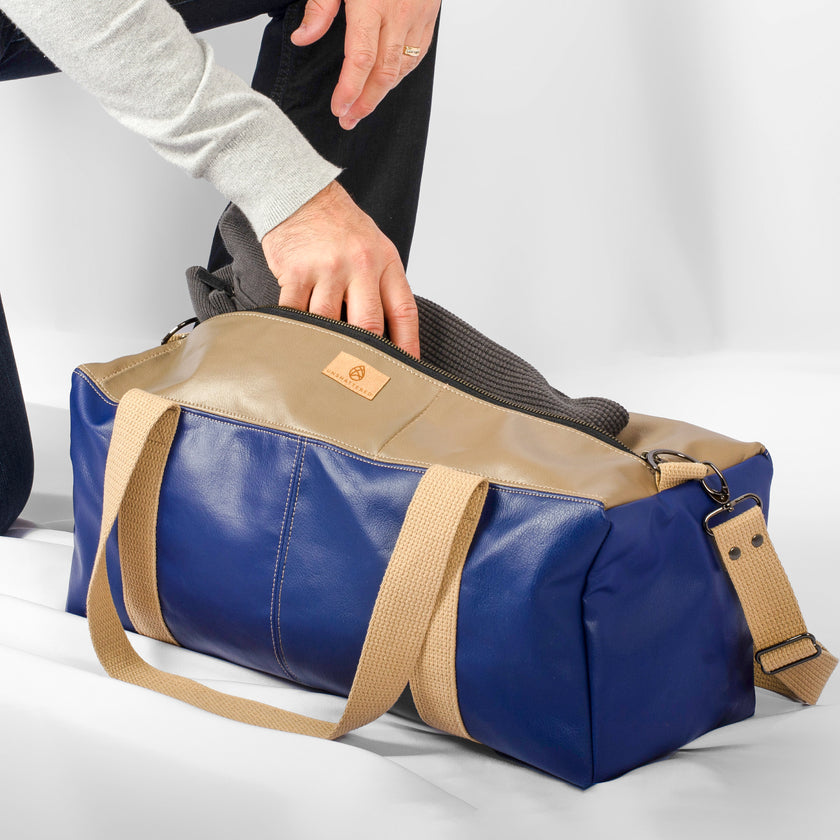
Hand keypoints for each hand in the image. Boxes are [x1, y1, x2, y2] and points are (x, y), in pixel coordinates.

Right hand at [261, 181, 419, 357]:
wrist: (300, 193)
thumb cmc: (339, 225)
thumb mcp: (374, 247)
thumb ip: (381, 286)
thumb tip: (387, 335)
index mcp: (386, 263)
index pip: (404, 312)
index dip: (408, 347)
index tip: (408, 371)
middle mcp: (360, 266)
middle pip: (369, 326)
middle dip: (368, 357)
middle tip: (366, 382)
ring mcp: (328, 269)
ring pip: (329, 323)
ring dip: (327, 347)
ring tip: (327, 367)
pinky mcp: (296, 272)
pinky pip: (295, 313)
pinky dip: (295, 331)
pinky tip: (296, 343)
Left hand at [291, 0, 439, 129]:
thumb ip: (321, 6)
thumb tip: (304, 38)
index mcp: (373, 4)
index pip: (360, 59)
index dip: (350, 89)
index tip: (340, 108)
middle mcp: (399, 15)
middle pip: (383, 73)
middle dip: (365, 102)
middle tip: (348, 120)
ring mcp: (418, 17)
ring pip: (402, 69)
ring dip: (382, 93)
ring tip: (363, 108)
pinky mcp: (430, 16)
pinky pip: (417, 56)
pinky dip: (401, 74)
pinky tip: (387, 83)